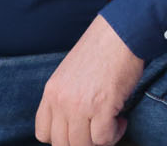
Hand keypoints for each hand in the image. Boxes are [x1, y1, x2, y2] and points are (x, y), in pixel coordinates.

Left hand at [34, 15, 141, 145]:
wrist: (122, 31)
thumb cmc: (102, 48)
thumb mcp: (71, 72)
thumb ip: (66, 95)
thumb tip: (75, 120)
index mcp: (51, 91)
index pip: (43, 133)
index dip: (63, 137)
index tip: (80, 129)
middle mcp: (61, 101)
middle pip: (62, 143)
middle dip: (82, 142)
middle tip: (99, 128)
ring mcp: (80, 105)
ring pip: (82, 145)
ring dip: (100, 139)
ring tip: (113, 123)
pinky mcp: (102, 106)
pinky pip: (103, 138)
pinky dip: (114, 134)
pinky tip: (121, 120)